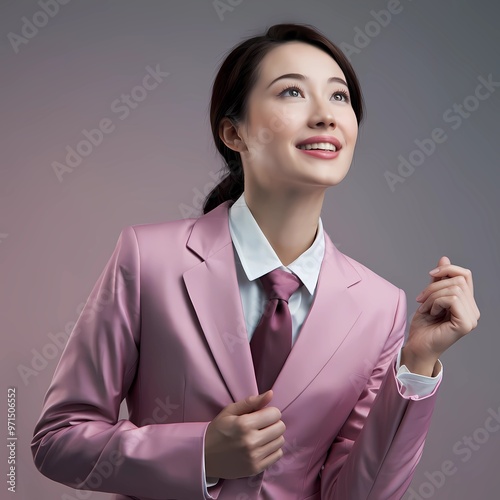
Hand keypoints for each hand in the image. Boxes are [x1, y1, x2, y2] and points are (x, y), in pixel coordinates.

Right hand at [204, 389, 285, 478]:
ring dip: (273, 436)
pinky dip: (273, 449)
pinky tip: (262, 446)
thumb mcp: (230, 411)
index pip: (275, 414)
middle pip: (280, 427)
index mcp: (244, 424)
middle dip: (273, 423)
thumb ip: (251, 401)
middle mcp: (251, 441)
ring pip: (280, 441)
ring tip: (261, 436)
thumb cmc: (218, 430)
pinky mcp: (256, 469)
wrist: (205, 457)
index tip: (261, 414)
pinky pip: (277, 455)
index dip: (270, 411)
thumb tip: (271, 394)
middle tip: (261, 425)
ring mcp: (254, 457)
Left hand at [402, 256, 479, 375]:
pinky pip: (451, 299)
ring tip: (425, 308)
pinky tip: (431, 313)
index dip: (448, 269)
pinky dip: (436, 302)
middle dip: (434, 286)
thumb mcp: (429, 297)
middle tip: (421, 299)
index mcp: (467, 303)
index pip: (465, 275)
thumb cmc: (423, 325)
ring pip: (453, 289)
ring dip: (432, 296)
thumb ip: (438, 280)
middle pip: (457, 280)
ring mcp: (471, 318)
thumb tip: (444, 258)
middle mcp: (473, 311)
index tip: (430, 274)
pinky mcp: (465, 324)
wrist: (417, 346)